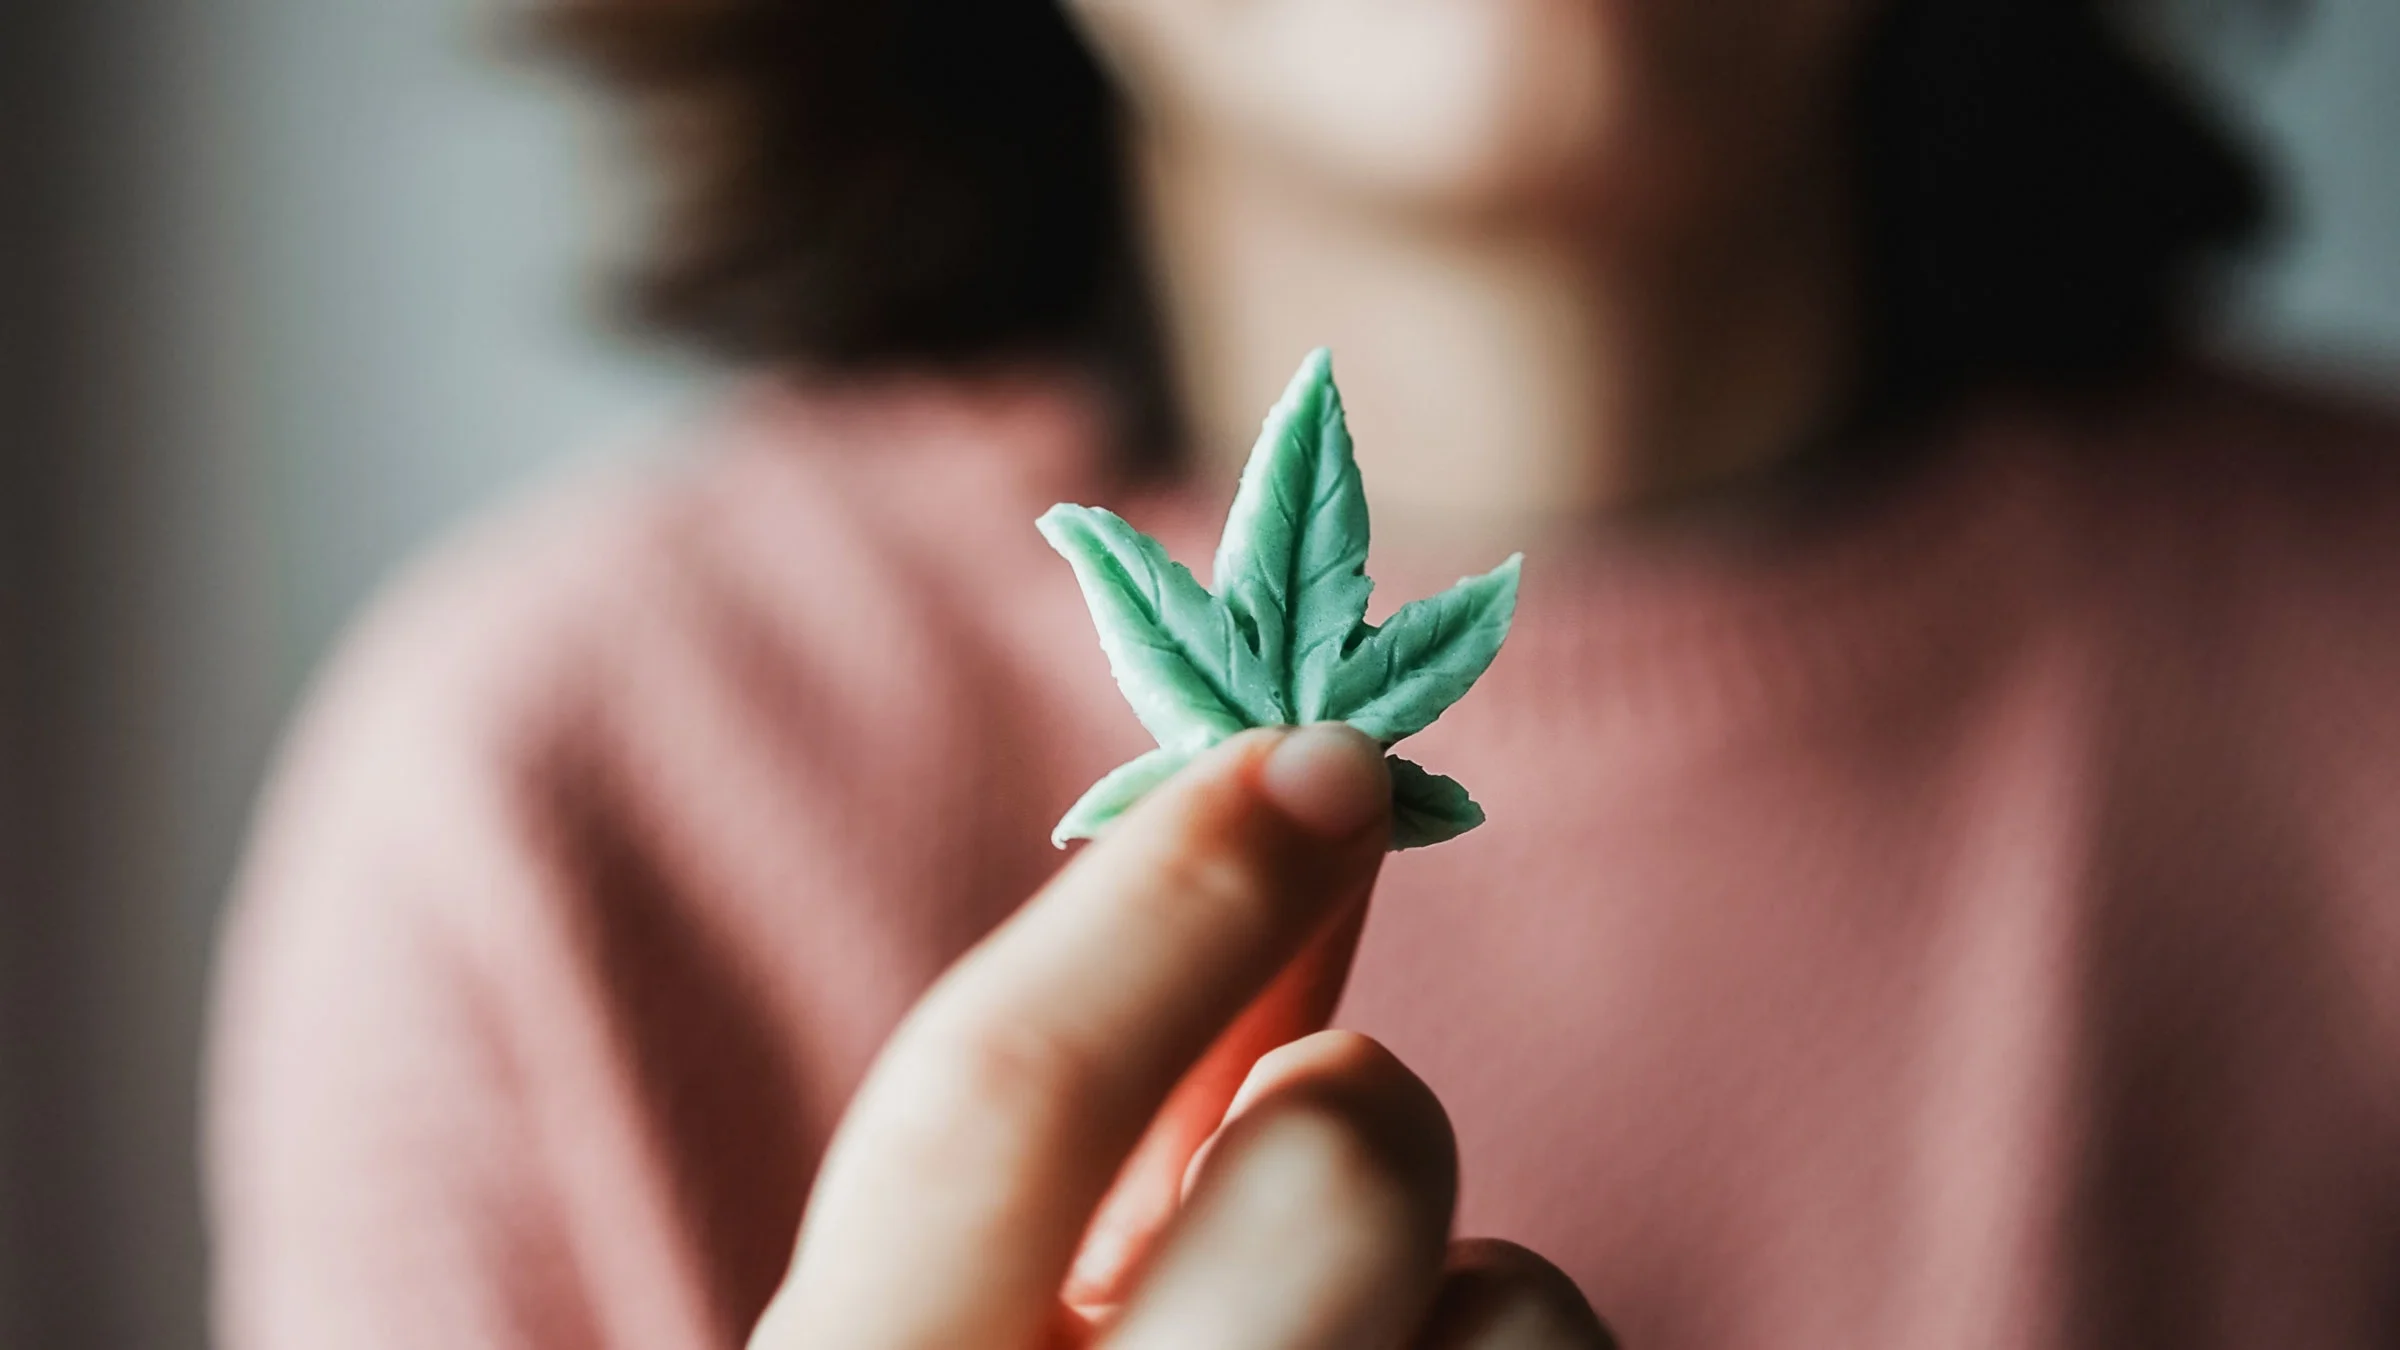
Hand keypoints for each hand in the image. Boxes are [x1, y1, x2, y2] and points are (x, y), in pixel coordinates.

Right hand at [750, 724, 1613, 1348]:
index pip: (994, 1105)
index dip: (1168, 893)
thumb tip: (1285, 806)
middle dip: (1353, 1108)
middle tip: (1299, 1173)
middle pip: (1338, 1167)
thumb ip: (1117, 1091)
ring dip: (1454, 1302)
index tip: (1319, 752)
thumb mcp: (985, 1316)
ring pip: (1521, 1302)